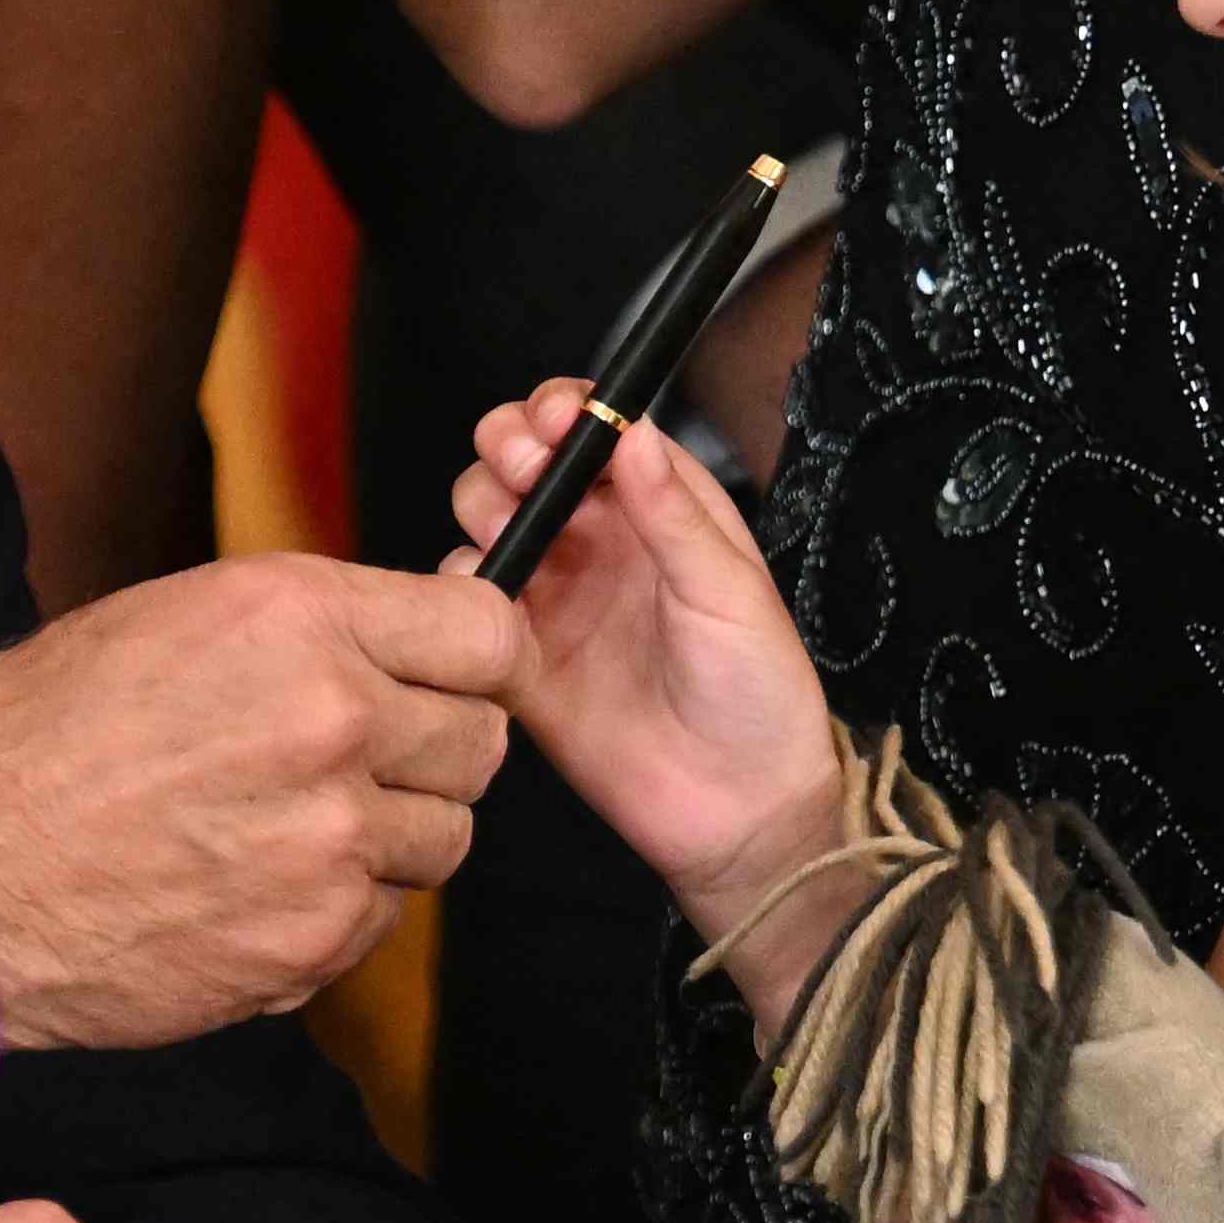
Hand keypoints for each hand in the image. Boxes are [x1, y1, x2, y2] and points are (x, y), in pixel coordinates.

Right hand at [0, 557, 514, 1074]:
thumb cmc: (22, 743)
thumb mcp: (164, 622)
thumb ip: (299, 633)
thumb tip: (393, 648)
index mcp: (295, 618)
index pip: (488, 632)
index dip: (480, 658)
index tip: (460, 677)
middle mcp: (332, 721)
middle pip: (482, 741)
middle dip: (435, 750)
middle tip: (363, 761)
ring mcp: (329, 841)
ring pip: (444, 838)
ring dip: (391, 834)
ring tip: (290, 828)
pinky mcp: (310, 942)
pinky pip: (383, 917)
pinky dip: (341, 908)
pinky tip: (256, 888)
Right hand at [444, 385, 839, 968]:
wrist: (740, 812)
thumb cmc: (760, 696)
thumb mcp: (732, 593)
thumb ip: (676, 513)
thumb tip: (633, 430)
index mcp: (658, 510)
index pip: (593, 430)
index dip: (560, 410)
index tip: (553, 420)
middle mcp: (598, 542)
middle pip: (521, 461)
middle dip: (507, 446)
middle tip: (522, 472)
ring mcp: (553, 597)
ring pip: (486, 517)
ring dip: (483, 503)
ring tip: (511, 529)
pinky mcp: (518, 658)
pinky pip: (468, 602)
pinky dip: (463, 584)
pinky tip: (494, 600)